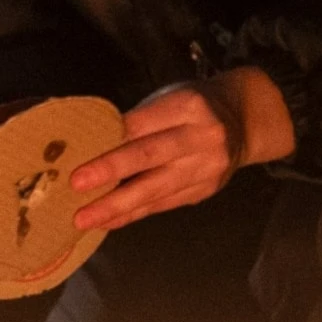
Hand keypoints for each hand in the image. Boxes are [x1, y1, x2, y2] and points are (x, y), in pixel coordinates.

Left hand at [67, 70, 292, 232]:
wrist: (244, 121)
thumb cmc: (193, 105)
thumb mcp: (170, 99)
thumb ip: (138, 120)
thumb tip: (91, 146)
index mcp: (188, 105)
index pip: (142, 124)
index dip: (110, 140)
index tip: (78, 154)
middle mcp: (201, 136)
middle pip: (149, 156)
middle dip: (110, 172)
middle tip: (76, 185)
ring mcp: (206, 167)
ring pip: (156, 189)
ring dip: (117, 206)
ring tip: (85, 219)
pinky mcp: (205, 189)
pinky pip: (164, 204)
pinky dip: (134, 214)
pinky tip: (109, 222)